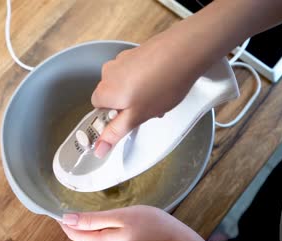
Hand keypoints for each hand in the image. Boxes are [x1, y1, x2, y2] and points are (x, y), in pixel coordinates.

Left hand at [59, 205, 208, 240]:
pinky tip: (116, 223)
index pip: (73, 233)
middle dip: (80, 222)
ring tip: (102, 211)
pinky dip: (105, 232)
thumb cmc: (156, 229)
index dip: (64, 220)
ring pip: (95, 240)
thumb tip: (66, 219)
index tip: (58, 206)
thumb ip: (93, 219)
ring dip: (93, 226)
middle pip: (83, 238)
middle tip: (81, 202)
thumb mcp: (123, 217)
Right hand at [92, 27, 204, 158]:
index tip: (129, 121)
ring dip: (138, 94)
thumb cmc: (162, 84)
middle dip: (128, 106)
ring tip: (159, 96)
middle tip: (147, 111)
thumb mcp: (137, 116)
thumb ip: (115, 133)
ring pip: (125, 85)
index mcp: (104, 90)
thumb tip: (98, 148)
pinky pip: (135, 73)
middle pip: (113, 97)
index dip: (114, 118)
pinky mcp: (135, 53)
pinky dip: (145, 80)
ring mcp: (122, 60)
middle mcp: (108, 73)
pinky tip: (161, 82)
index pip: (98, 110)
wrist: (183, 52)